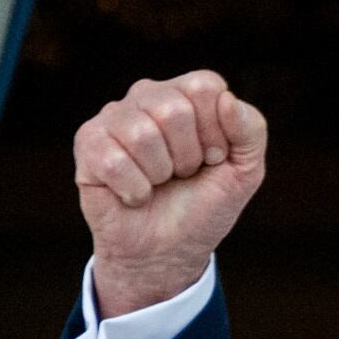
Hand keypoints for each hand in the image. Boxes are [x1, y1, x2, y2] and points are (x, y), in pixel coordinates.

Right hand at [76, 71, 266, 316]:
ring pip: (141, 134)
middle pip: (173, 109)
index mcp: (185, 93)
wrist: (168, 251)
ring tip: (158, 183)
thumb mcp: (245, 171)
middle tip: (182, 174)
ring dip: (159, 174)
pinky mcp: (87, 144)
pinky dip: (134, 190)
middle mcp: (146, 96)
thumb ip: (251, 130)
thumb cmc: (204, 205)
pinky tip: (134, 195)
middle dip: (187, 156)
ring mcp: (113, 117)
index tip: (212, 159)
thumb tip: (227, 101)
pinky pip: (113, 160)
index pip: (204, 87)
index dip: (215, 131)